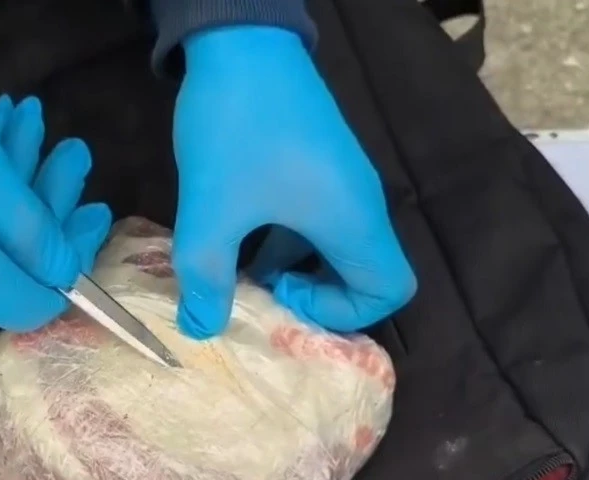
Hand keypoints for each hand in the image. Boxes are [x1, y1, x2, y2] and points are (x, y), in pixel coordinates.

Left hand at [170, 26, 415, 337]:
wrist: (241, 38)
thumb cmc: (236, 128)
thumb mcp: (211, 210)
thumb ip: (206, 276)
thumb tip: (200, 331)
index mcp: (352, 220)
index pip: (388, 291)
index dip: (341, 313)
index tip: (284, 298)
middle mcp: (360, 204)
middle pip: (363, 274)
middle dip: (314, 298)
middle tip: (259, 296)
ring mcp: (341, 181)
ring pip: (334, 247)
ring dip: (293, 267)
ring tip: (236, 270)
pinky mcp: (319, 163)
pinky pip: (316, 219)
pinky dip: (284, 238)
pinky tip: (233, 231)